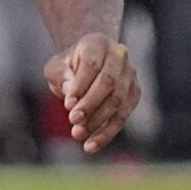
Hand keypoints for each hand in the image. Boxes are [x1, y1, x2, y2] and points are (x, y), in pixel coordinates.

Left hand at [44, 34, 138, 153]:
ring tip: (78, 135)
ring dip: (98, 121)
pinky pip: (123, 116)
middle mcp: (119, 56)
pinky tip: (91, 145)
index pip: (92, 65)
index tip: (67, 104)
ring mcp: (130, 75)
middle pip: (109, 83)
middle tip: (73, 120)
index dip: (81, 85)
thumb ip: (61, 76)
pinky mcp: (134, 94)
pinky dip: (107, 132)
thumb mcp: (56, 67)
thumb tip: (70, 93)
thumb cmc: (68, 66)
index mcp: (97, 43)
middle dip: (90, 104)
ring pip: (119, 101)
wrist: (86, 65)